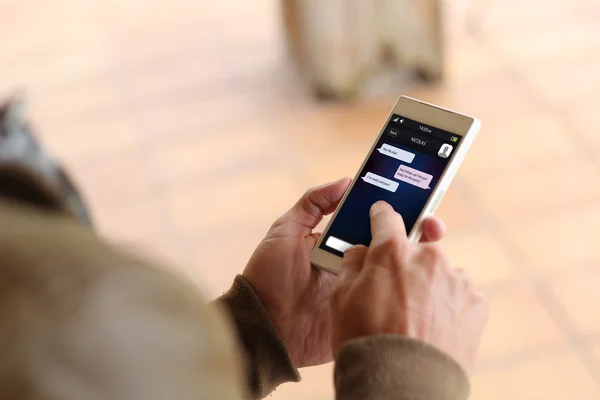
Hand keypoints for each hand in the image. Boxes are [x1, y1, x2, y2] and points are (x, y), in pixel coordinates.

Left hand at [243, 179, 446, 367]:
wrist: (263, 325)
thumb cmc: (269, 275)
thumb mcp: (286, 231)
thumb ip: (312, 203)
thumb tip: (345, 180)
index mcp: (340, 242)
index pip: (373, 223)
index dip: (395, 212)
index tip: (418, 200)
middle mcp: (355, 264)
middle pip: (391, 246)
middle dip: (416, 234)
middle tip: (433, 227)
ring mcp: (361, 290)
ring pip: (395, 273)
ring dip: (415, 263)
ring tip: (434, 252)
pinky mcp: (362, 315)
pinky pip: (387, 304)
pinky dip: (404, 296)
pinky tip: (423, 286)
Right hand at [331, 201, 488, 371]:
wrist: (403, 385)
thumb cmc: (365, 341)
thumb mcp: (340, 298)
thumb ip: (352, 264)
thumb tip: (361, 251)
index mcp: (392, 251)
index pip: (386, 217)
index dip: (380, 216)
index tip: (380, 215)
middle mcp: (429, 257)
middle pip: (416, 249)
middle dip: (405, 264)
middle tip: (392, 293)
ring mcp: (457, 280)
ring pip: (439, 273)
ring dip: (429, 286)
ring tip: (414, 319)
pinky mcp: (476, 303)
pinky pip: (460, 295)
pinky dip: (449, 306)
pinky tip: (434, 327)